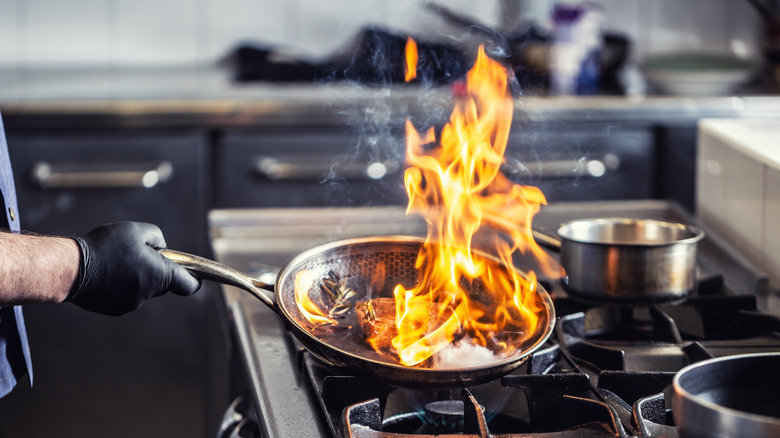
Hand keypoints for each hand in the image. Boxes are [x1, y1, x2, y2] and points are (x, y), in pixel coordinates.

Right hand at [67, 222, 200, 314]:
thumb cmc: (106, 246)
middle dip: (156, 271)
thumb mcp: (137, 230)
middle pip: (162, 284)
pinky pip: (125, 295)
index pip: (188, 285)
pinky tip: (105, 273)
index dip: (194, 279)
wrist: (71, 268)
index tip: (195, 275)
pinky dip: (121, 286)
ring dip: (136, 277)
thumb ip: (157, 238)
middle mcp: (148, 293)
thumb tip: (161, 249)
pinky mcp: (114, 309)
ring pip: (142, 289)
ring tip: (115, 261)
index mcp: (160, 275)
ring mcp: (131, 304)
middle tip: (138, 254)